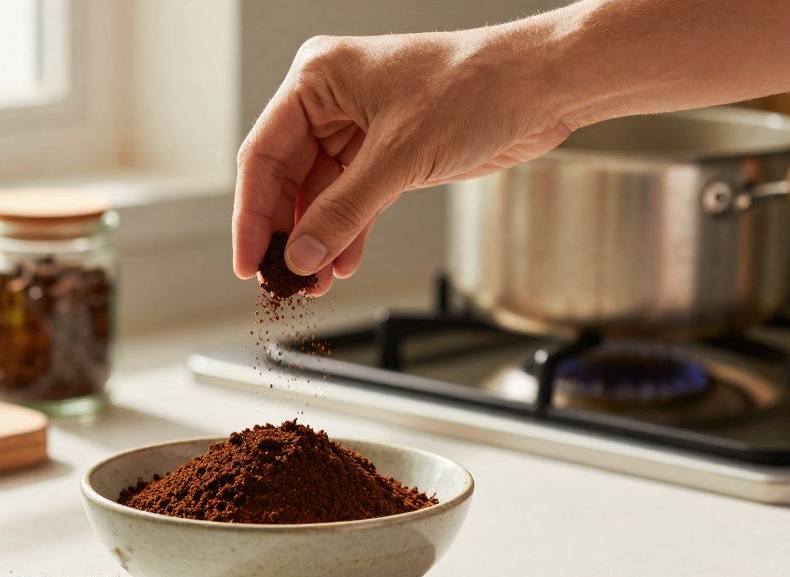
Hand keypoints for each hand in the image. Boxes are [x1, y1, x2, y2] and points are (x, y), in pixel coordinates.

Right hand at [232, 29, 572, 294]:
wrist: (540, 88)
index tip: (248, 261)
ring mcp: (360, 128)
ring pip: (320, 196)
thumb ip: (344, 211)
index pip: (263, 154)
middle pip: (287, 179)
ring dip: (318, 240)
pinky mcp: (389, 152)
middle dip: (287, 233)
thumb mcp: (399, 156)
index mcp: (318, 79)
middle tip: (282, 281)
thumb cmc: (477, 87)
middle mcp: (332, 101)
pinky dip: (348, 233)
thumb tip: (303, 254)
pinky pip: (353, 200)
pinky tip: (341, 263)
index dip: (252, 214)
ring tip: (312, 282)